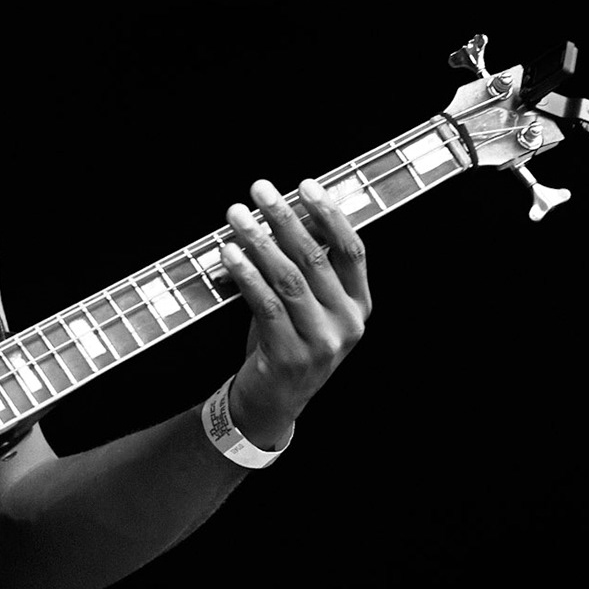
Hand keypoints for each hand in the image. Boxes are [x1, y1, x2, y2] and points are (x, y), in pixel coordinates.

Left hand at [220, 177, 370, 446]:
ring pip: (288, 279)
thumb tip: (285, 210)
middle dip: (284, 218)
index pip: (352, 251)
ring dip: (258, 241)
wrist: (271, 403)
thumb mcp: (305, 304)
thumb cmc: (286, 341)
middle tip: (260, 190)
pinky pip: (265, 305)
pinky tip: (229, 253)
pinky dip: (246, 275)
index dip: (330, 215)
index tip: (306, 185)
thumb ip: (303, 266)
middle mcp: (347, 324)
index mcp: (359, 306)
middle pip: (316, 259)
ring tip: (236, 215)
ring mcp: (321, 343)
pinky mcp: (289, 356)